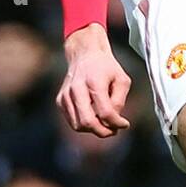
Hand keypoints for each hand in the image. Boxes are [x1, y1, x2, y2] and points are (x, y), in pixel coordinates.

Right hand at [57, 23, 131, 137]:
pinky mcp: (60, 100)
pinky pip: (72, 121)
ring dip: (93, 129)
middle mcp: (77, 89)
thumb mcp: (122, 80)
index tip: (124, 124)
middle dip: (103, 132)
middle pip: (88, 122)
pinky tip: (94, 116)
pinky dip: (84, 124)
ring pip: (78, 125)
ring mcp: (66, 95)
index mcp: (94, 82)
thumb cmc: (106, 67)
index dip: (117, 123)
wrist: (85, 54)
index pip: (105, 112)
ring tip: (104, 124)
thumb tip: (113, 121)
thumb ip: (119, 101)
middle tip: (113, 131)